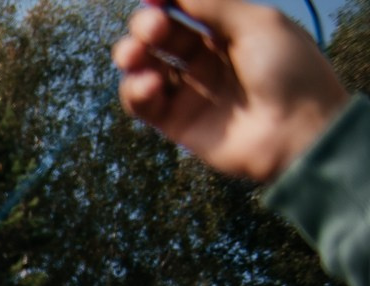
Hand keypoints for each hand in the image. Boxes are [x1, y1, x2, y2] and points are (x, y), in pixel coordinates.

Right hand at [114, 0, 347, 183]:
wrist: (297, 131)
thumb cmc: (289, 72)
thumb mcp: (257, 23)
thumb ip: (212, 4)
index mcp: (229, 32)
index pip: (185, 8)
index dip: (164, 0)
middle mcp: (207, 59)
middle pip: (161, 35)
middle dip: (146, 26)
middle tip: (152, 29)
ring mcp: (191, 91)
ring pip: (144, 67)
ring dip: (131, 55)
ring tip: (134, 56)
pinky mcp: (176, 123)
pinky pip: (142, 102)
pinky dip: (136, 90)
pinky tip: (150, 85)